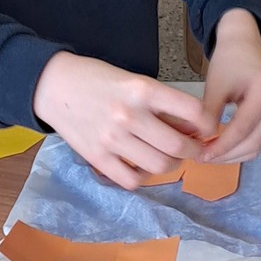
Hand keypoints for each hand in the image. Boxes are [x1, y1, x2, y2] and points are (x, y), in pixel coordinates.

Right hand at [33, 53, 217, 189]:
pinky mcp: (98, 157)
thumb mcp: (134, 80)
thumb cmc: (98, 79)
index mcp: (143, 89)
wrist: (53, 85)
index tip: (207, 128)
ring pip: (160, 166)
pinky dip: (143, 177)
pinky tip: (141, 166)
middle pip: (179, 146)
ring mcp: (113, 139)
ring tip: (167, 156)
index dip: (208, 123)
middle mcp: (130, 115)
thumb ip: (161, 104)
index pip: (192, 111)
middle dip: (194, 150)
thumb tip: (193, 127)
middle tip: (192, 148)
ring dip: (172, 164)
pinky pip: (133, 180)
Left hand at [199, 8, 260, 162]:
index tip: (201, 155)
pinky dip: (240, 148)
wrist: (244, 47)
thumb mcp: (214, 86)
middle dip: (227, 155)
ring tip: (210, 155)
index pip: (242, 129)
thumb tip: (202, 143)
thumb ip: (208, 115)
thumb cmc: (228, 62)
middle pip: (253, 143)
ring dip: (233, 155)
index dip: (221, 147)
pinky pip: (260, 140)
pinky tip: (222, 148)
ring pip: (258, 146)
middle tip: (203, 159)